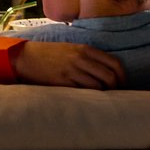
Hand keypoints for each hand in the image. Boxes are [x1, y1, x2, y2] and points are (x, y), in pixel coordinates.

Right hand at [9, 39, 124, 89]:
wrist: (26, 57)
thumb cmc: (50, 54)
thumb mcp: (71, 49)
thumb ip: (89, 57)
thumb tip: (108, 72)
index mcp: (85, 49)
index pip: (115, 64)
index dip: (123, 77)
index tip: (123, 85)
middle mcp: (81, 58)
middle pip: (110, 77)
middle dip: (116, 89)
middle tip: (114, 96)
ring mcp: (72, 71)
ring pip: (99, 86)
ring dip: (103, 95)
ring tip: (102, 100)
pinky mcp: (64, 82)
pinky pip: (84, 92)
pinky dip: (90, 98)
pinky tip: (89, 100)